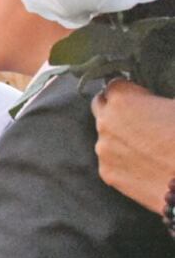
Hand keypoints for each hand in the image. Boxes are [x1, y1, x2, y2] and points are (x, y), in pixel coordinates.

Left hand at [91, 80, 174, 213]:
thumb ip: (157, 100)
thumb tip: (153, 102)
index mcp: (122, 99)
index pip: (113, 84)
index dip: (128, 90)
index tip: (140, 97)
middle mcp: (104, 121)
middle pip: (100, 106)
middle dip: (114, 108)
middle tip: (136, 117)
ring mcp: (103, 148)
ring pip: (105, 136)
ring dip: (119, 136)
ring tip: (146, 147)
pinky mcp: (106, 172)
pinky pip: (110, 160)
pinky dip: (122, 160)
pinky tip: (143, 166)